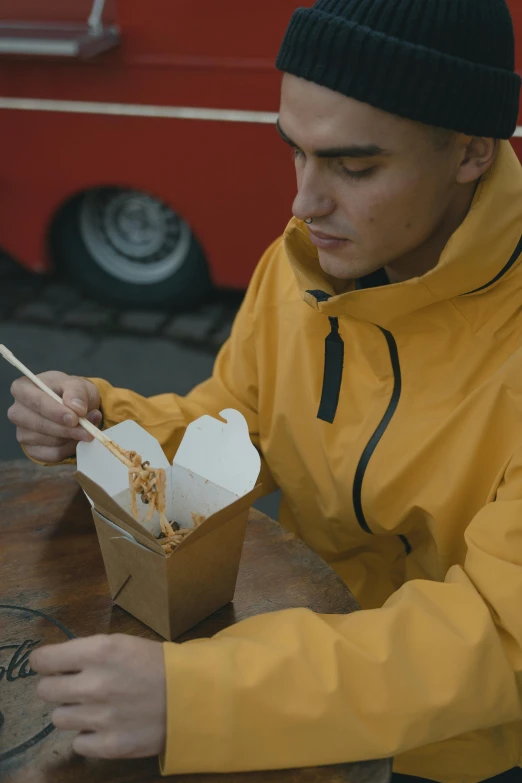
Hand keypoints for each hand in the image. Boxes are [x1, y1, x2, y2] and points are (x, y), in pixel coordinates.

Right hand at [8, 371, 101, 461]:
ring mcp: (22, 432)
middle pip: (40, 424)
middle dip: (67, 429)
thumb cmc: (70, 392)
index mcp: (22, 388)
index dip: (55, 412)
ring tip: (86, 428)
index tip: (74, 419)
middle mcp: (17, 411)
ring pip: (49, 441)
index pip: (36, 402)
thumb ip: (77, 392)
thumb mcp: (77, 384)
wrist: (73, 405)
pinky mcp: (31, 449)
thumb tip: (77, 408)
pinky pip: (52, 454)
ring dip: (72, 437)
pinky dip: (69, 448)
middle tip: (88, 431)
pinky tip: (76, 438)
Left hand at [31, 634, 166, 759]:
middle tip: (75, 687)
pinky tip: (106, 725)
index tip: (50, 665)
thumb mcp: (124, 644)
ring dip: (73, 712)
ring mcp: (101, 717)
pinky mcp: (109, 745)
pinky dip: (89, 736)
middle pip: (45, 691)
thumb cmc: (158, 664)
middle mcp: (94, 684)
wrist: (193, 695)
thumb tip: (57, 663)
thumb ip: (90, 652)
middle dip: (57, 687)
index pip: (43, 660)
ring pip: (58, 718)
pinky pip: (78, 743)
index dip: (44, 662)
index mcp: (99, 651)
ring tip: (95, 707)